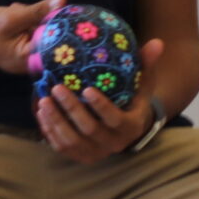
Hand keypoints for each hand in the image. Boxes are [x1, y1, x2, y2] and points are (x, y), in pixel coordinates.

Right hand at [0, 0, 65, 75]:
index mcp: (31, 58)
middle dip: (37, 17)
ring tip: (12, 13)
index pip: (57, 39)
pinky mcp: (27, 48)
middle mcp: (34, 61)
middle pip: (50, 33)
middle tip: (18, 10)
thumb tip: (62, 0)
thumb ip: (37, 10)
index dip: (58, 21)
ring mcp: (30, 55)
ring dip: (30, 16)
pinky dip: (26, 21)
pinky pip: (34, 31)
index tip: (56, 8)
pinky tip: (13, 17)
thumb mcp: (11, 18)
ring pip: (42, 28)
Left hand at [35, 37, 166, 162]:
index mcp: (131, 126)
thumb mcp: (142, 82)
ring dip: (56, 121)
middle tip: (56, 88)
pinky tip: (41, 112)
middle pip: (90, 130)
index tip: (86, 89)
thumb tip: (157, 42)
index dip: (101, 107)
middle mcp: (114, 144)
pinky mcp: (79, 156)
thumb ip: (146, 63)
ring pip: (72, 142)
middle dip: (72, 110)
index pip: (115, 120)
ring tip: (44, 100)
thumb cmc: (132, 98)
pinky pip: (62, 148)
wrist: (125, 126)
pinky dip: (50, 131)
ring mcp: (96, 152)